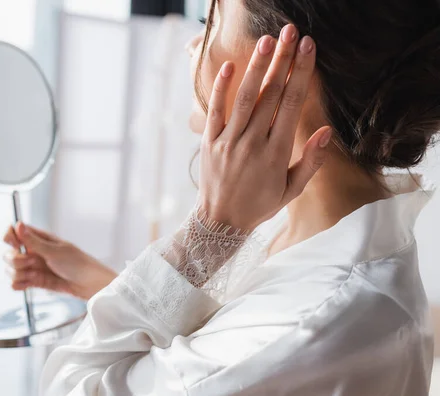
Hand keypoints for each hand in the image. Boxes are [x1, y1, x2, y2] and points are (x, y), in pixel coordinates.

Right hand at [3, 222, 116, 299]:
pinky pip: (16, 283)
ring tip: (36, 276)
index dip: (10, 238)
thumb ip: (33, 241)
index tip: (17, 245)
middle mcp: (32, 251)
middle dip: (16, 260)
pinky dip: (19, 285)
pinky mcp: (34, 281)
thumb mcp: (55, 251)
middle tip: (33, 262)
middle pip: (8, 254)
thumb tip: (18, 224)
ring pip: (11, 270)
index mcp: (38, 239)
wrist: (88, 284)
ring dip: (20, 274)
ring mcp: (32, 267)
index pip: (13, 232)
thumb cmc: (77, 263)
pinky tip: (29, 284)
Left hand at [199, 25, 331, 230]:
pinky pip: (214, 112)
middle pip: (270, 95)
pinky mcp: (209, 142)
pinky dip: (220, 89)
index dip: (301, 74)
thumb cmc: (260, 205)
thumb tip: (327, 132)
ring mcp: (228, 141)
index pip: (292, 105)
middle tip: (291, 33)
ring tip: (267, 41)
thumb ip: (311, 162)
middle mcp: (252, 143)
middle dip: (282, 61)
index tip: (308, 49)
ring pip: (244, 98)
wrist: (220, 221)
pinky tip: (227, 66)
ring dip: (256, 68)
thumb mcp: (291, 190)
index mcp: (276, 153)